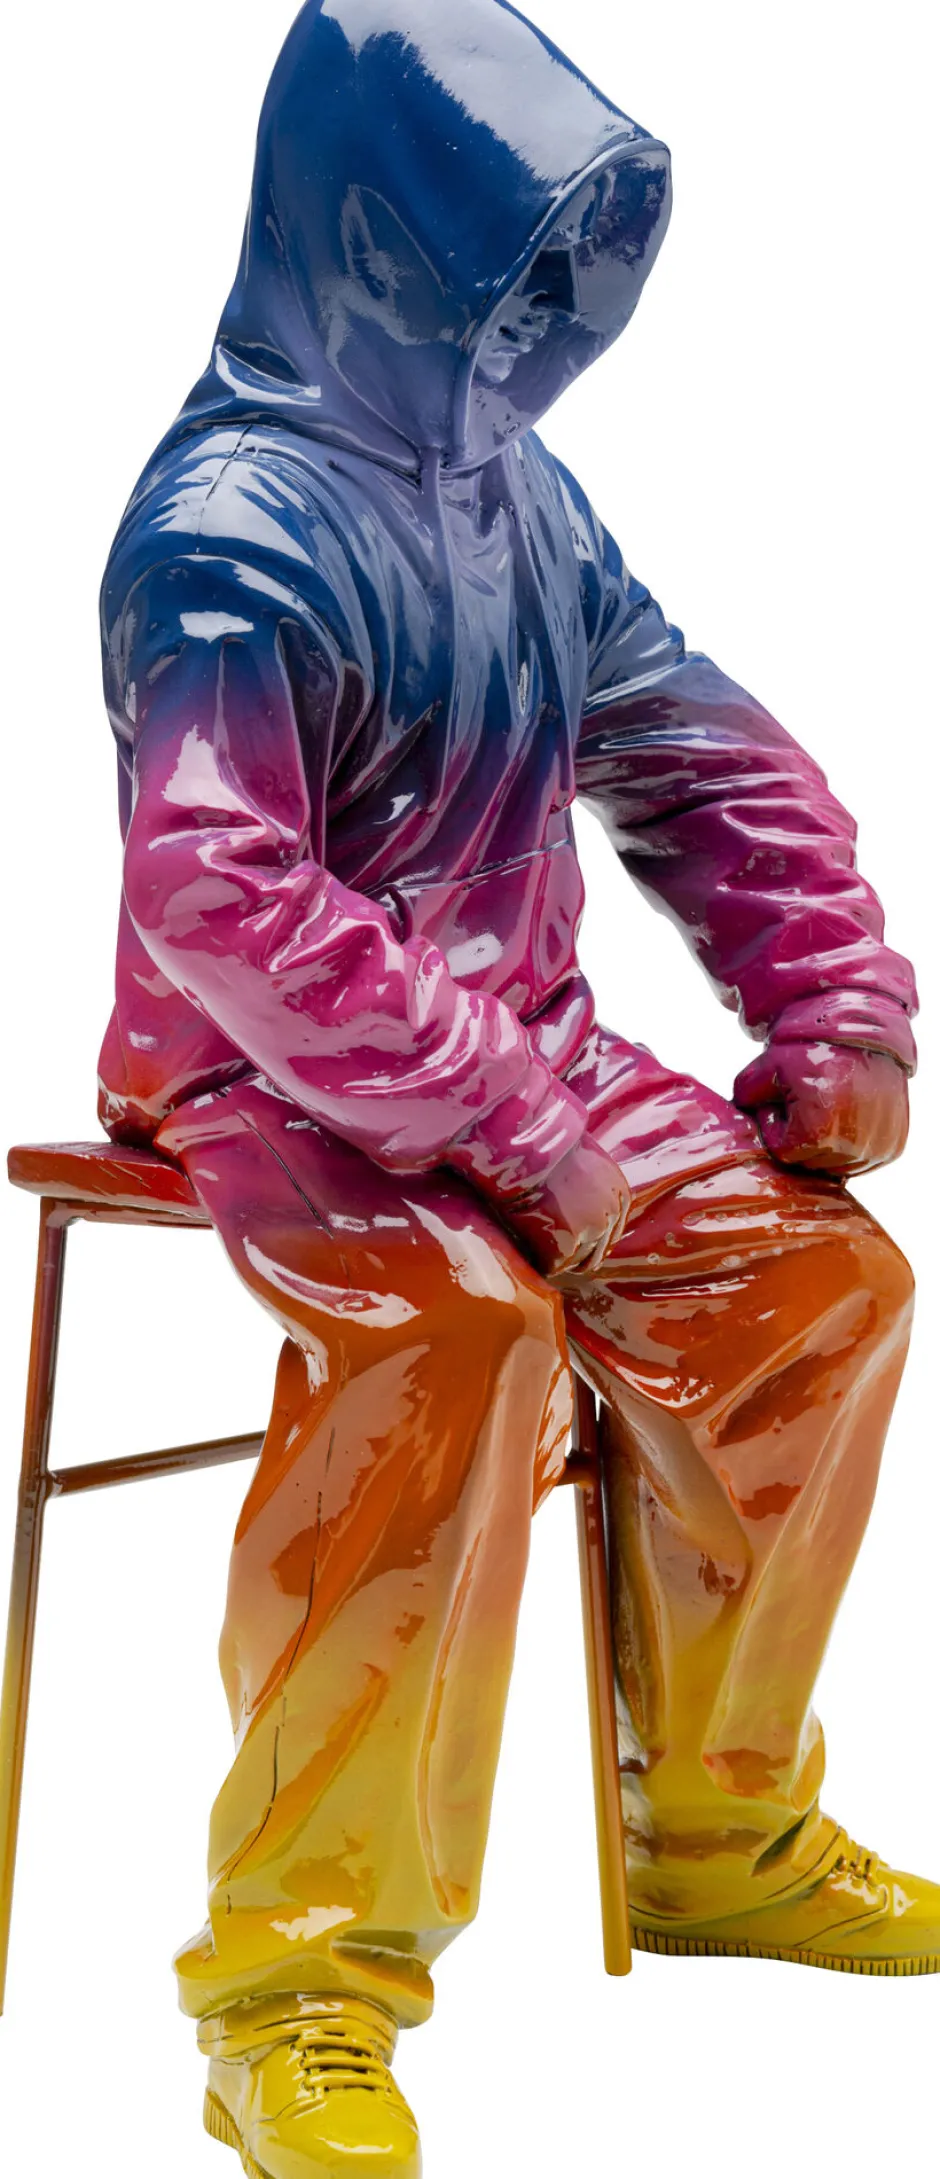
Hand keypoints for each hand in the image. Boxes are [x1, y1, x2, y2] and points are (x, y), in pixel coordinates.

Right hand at [500, 1134, 630, 1277]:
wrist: (528, 1145)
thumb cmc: (546, 1146)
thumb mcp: (582, 1162)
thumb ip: (588, 1188)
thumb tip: (577, 1206)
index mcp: (619, 1194)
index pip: (607, 1235)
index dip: (583, 1241)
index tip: (563, 1242)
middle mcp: (612, 1214)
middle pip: (594, 1254)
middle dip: (571, 1255)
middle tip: (546, 1251)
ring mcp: (592, 1230)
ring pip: (573, 1263)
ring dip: (554, 1258)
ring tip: (533, 1245)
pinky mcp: (568, 1244)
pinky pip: (553, 1266)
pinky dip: (539, 1261)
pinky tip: (526, 1245)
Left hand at [734, 1040, 908, 1176]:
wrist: (862, 1032)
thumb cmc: (811, 1049)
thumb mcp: (765, 1069)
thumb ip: (742, 1097)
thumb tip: (736, 1118)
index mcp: (818, 1134)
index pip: (783, 1151)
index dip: (777, 1123)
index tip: (785, 1097)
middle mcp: (852, 1148)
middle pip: (809, 1162)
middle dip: (800, 1134)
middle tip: (805, 1099)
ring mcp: (877, 1149)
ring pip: (836, 1165)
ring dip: (826, 1141)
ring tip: (828, 1103)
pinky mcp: (893, 1146)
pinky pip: (863, 1159)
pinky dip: (852, 1143)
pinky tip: (848, 1115)